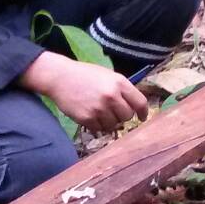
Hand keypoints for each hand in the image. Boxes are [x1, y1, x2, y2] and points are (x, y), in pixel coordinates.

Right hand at [18, 51, 148, 134]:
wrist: (60, 77)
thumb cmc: (86, 75)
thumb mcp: (108, 75)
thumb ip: (122, 89)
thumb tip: (135, 107)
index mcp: (119, 83)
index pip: (140, 102)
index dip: (143, 112)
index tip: (142, 117)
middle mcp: (111, 96)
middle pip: (127, 116)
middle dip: (123, 115)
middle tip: (113, 110)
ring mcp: (99, 108)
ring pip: (114, 124)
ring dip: (110, 121)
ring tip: (100, 111)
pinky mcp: (87, 118)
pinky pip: (100, 129)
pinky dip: (98, 124)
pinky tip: (91, 114)